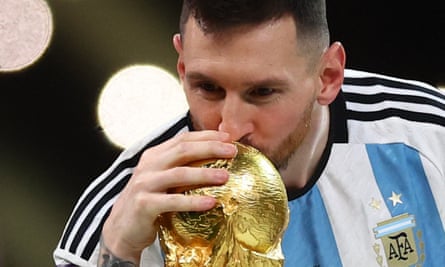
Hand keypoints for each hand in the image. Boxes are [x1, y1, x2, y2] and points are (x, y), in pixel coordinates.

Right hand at [100, 131, 236, 263]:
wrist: (122, 229)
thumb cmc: (148, 202)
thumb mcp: (162, 179)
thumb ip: (180, 167)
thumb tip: (214, 158)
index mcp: (154, 156)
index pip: (183, 139)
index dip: (207, 136)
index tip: (228, 138)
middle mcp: (149, 166)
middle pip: (183, 150)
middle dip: (210, 148)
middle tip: (232, 151)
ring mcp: (145, 184)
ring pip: (179, 173)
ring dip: (204, 173)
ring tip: (225, 176)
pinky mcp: (144, 204)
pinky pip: (172, 201)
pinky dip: (193, 202)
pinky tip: (211, 202)